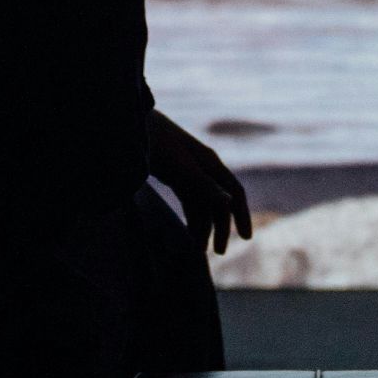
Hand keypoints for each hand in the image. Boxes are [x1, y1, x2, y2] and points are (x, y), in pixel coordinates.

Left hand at [147, 112, 252, 253]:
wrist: (131, 125)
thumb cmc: (157, 142)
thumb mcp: (180, 166)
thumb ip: (204, 184)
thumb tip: (229, 203)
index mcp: (210, 163)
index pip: (234, 193)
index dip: (242, 215)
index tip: (246, 237)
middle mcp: (205, 168)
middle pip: (219, 202)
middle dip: (221, 228)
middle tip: (218, 252)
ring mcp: (190, 172)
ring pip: (204, 204)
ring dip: (203, 226)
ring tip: (198, 250)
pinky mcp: (176, 176)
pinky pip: (190, 200)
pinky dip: (191, 217)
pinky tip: (189, 232)